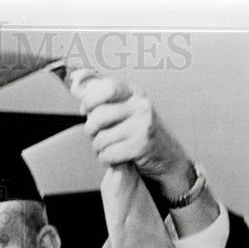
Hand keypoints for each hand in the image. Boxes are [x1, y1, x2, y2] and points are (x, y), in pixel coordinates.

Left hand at [72, 71, 195, 200]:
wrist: (167, 157)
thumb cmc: (140, 133)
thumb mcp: (127, 110)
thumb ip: (106, 102)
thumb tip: (81, 95)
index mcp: (135, 93)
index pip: (106, 88)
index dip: (90, 100)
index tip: (87, 110)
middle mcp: (141, 106)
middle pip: (97, 116)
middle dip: (91, 131)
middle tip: (98, 136)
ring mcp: (142, 125)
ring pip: (101, 139)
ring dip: (99, 148)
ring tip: (109, 148)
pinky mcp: (141, 146)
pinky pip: (109, 154)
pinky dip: (107, 159)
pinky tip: (116, 157)